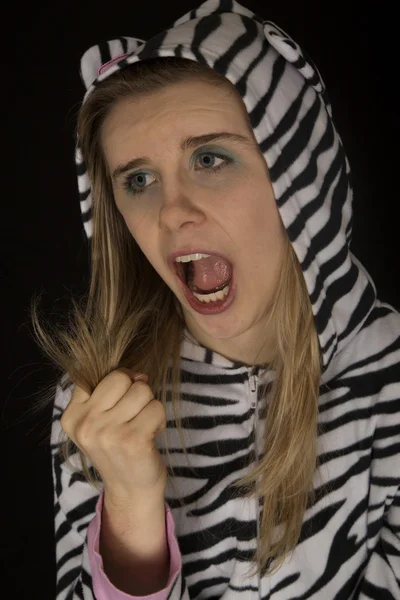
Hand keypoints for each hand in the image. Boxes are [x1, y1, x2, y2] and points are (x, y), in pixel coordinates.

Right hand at [60, 369, 166, 500]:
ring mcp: (108, 433)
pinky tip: (151, 434)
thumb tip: (138, 375)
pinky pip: (156, 408)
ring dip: (149, 406)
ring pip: (142, 390)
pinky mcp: (133, 440)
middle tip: (133, 415)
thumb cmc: (117, 448)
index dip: (118, 384)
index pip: (99, 376)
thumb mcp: (97, 421)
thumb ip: (107, 392)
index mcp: (72, 416)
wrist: (129, 490)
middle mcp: (86, 424)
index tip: (119, 405)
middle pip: (121, 378)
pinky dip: (160, 419)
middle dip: (135, 392)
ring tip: (142, 425)